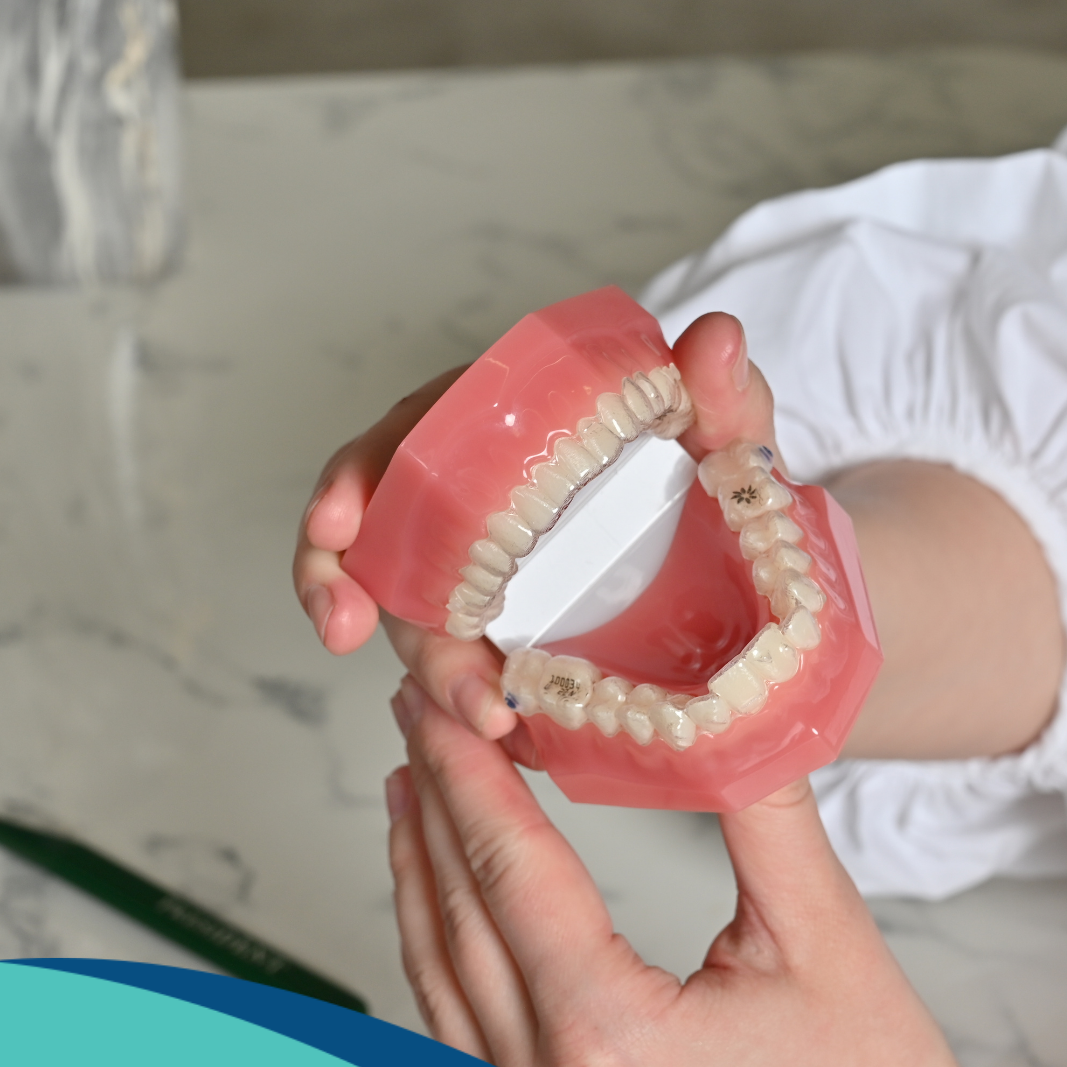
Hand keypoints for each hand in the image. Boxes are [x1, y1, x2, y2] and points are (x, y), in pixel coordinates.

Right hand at [294, 312, 781, 741]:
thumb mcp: (718, 433)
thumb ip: (722, 394)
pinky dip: (459, 690)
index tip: (336, 523)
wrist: (730, 521)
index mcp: (500, 420)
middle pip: (386, 539)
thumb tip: (718, 340)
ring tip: (484, 717)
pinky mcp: (501, 620)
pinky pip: (458, 655)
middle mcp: (469, 486)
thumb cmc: (704, 462)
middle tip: (434, 664)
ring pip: (414, 611)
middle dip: (373, 606)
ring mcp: (479, 559)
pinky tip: (493, 726)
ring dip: (432, 668)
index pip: (399, 438)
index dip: (352, 481)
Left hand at [384, 675, 1060, 1066]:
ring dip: (418, 864)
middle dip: (433, 795)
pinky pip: (455, 1022)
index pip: (509, 869)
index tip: (440, 698)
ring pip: (437, 969)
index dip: (467, 770)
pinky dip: (436, 940)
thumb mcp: (820, 926)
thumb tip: (714, 697)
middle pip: (456, 910)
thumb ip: (757, 801)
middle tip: (419, 707)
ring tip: (415, 777)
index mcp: (610, 1036)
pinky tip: (439, 889)